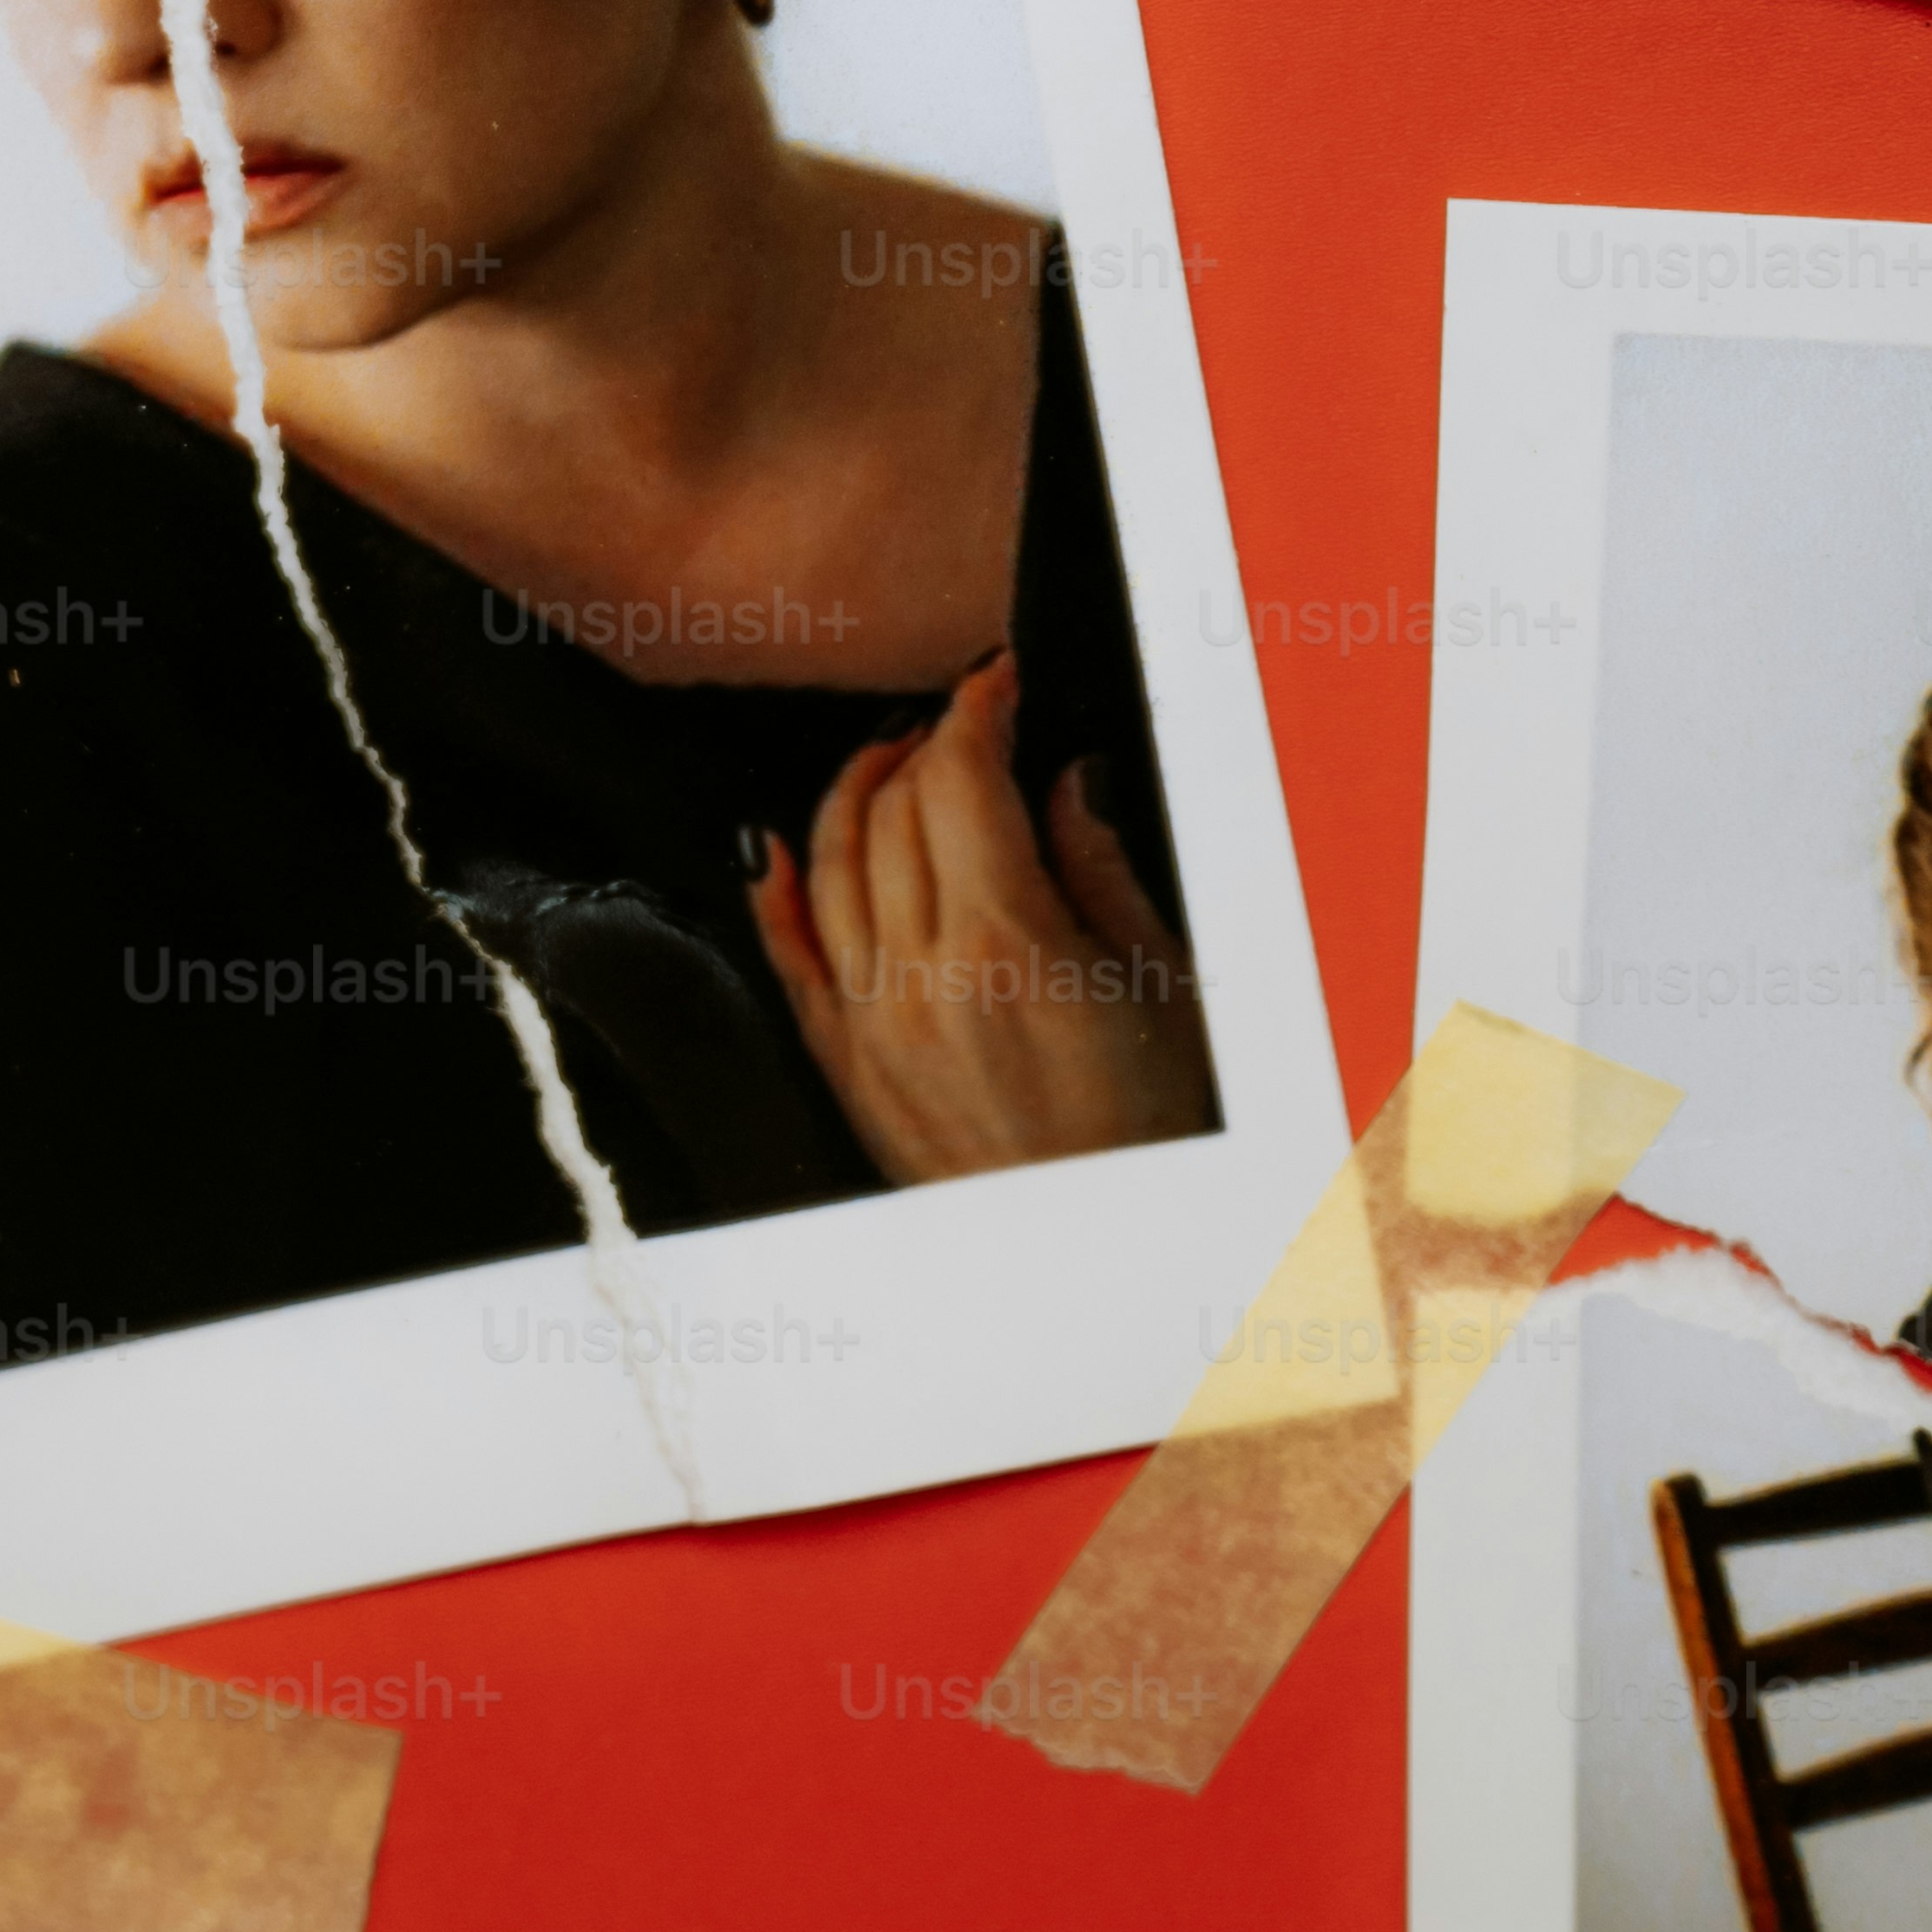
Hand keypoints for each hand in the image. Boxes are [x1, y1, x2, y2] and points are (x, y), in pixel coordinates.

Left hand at [745, 657, 1214, 1181]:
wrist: (1094, 1249)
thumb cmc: (1150, 1121)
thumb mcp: (1160, 984)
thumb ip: (1097, 867)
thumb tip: (1063, 776)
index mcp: (1007, 942)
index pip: (962, 780)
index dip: (977, 710)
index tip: (999, 681)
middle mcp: (921, 974)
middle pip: (895, 809)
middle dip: (930, 741)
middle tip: (967, 719)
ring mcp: (869, 1020)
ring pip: (828, 862)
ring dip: (856, 790)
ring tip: (895, 758)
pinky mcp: (842, 1064)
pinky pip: (787, 956)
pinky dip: (773, 888)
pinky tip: (771, 841)